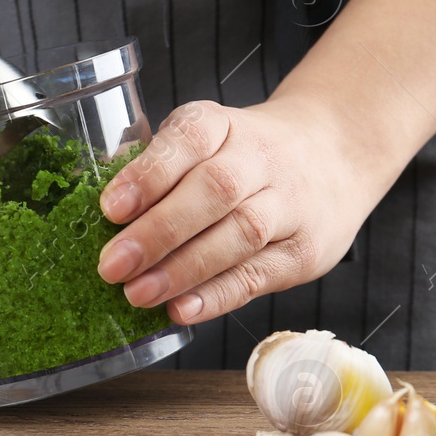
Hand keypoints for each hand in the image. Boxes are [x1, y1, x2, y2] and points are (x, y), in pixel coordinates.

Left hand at [94, 0, 435, 326]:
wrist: (336, 154)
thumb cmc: (247, 153)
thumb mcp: (205, 137)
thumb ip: (156, 165)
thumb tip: (100, 204)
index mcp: (224, 125)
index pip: (188, 140)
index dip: (149, 174)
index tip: (110, 208)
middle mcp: (261, 158)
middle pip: (214, 191)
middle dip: (159, 232)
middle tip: (113, 265)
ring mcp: (289, 205)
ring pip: (239, 234)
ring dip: (184, 270)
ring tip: (139, 293)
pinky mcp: (305, 251)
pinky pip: (259, 274)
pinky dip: (217, 296)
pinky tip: (182, 310)